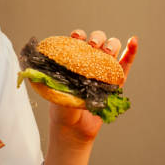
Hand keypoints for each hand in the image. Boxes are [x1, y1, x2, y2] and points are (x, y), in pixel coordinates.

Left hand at [49, 29, 137, 143]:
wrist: (74, 129)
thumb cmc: (61, 108)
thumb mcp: (54, 91)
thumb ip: (50, 80)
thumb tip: (31, 71)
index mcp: (72, 60)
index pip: (76, 40)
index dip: (78, 35)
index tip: (76, 38)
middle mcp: (88, 61)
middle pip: (96, 40)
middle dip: (96, 38)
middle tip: (92, 46)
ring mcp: (104, 69)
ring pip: (111, 48)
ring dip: (111, 45)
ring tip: (107, 52)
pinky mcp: (116, 81)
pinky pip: (126, 64)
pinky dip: (131, 51)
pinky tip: (133, 41)